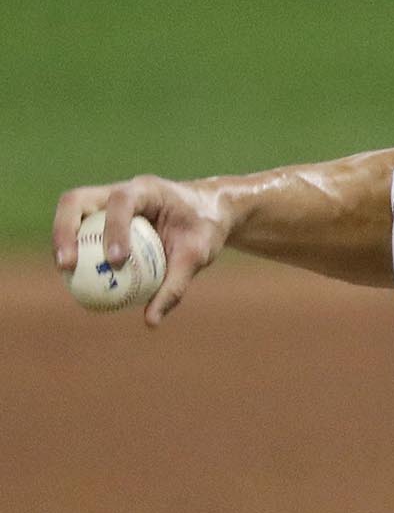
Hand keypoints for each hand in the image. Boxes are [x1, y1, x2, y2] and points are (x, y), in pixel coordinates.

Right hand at [53, 176, 231, 326]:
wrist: (209, 212)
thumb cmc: (205, 228)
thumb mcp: (199, 255)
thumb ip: (175, 285)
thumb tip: (151, 322)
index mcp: (147, 190)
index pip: (122, 201)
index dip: (114, 228)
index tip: (117, 260)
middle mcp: (121, 190)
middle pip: (78, 200)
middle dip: (65, 230)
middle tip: (67, 265)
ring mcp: (107, 201)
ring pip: (73, 213)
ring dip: (63, 240)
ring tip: (65, 273)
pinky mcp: (103, 216)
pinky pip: (83, 231)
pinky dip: (77, 250)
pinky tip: (77, 280)